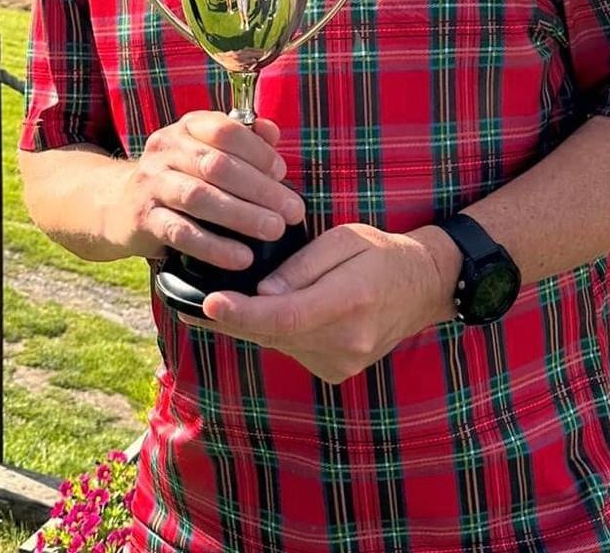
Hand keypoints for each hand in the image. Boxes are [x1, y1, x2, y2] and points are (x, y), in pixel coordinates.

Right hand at [112, 112, 304, 271]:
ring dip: (242, 215)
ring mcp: (151, 183)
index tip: (282, 173)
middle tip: (292, 211)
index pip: (225, 130)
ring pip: (199, 197)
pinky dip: (215, 246)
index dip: (257, 151)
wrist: (119, 205)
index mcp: (187, 128)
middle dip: (260, 189)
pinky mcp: (143, 219)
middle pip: (217, 165)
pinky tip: (241, 257)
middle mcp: (165, 149)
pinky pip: (181, 232)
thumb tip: (273, 132)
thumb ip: (243, 140)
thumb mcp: (206, 151)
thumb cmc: (179, 176)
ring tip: (273, 230)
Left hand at [191, 223, 458, 384]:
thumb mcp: (345, 239)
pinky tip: (265, 312)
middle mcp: (346, 341)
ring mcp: (342, 363)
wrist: (422, 288)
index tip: (208, 303)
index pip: (285, 315)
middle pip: (273, 333)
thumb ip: (302, 265)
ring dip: (250, 324)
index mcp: (349, 301)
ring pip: (278, 343)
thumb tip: (262, 291)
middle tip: (187, 302)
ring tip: (222, 302)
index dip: (242, 313)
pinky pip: (291, 350)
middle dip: (230, 318)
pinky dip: (273, 332)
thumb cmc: (381, 253)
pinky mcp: (336, 371)